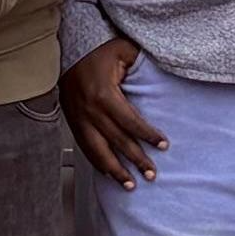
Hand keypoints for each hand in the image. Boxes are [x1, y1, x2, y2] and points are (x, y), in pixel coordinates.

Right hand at [66, 38, 163, 186]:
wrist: (67, 50)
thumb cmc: (97, 50)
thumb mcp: (123, 50)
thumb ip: (142, 62)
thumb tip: (167, 68)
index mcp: (104, 95)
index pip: (130, 121)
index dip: (147, 135)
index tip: (163, 145)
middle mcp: (90, 111)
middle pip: (116, 141)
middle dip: (135, 160)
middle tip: (151, 174)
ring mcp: (79, 119)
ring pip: (97, 151)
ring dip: (114, 170)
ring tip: (129, 185)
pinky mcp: (73, 122)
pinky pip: (84, 148)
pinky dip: (96, 163)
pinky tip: (107, 173)